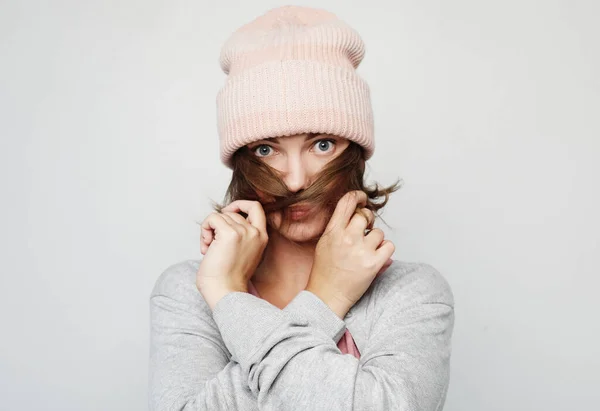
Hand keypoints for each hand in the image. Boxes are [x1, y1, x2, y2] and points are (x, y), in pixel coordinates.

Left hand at [196, 201, 268, 309]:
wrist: (225, 292)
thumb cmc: (228, 278)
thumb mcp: (243, 252)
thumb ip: (242, 235)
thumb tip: (225, 216)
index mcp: (262, 238)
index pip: (256, 207)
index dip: (239, 205)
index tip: (227, 213)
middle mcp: (255, 233)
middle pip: (232, 212)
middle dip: (218, 224)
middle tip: (212, 242)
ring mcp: (243, 232)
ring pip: (220, 215)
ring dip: (209, 230)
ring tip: (209, 248)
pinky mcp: (229, 233)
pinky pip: (211, 218)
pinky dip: (204, 230)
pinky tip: (205, 247)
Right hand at [306, 190, 394, 318]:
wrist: (327, 297)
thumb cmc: (324, 272)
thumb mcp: (324, 243)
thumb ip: (338, 227)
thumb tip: (358, 213)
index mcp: (332, 232)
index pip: (347, 202)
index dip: (358, 196)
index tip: (362, 199)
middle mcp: (347, 238)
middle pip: (365, 216)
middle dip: (368, 222)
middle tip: (364, 232)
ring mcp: (360, 251)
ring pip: (379, 232)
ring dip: (376, 240)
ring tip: (365, 251)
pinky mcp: (373, 264)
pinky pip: (389, 246)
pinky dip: (385, 250)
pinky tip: (376, 257)